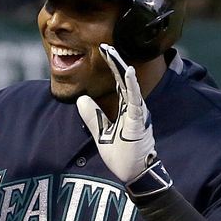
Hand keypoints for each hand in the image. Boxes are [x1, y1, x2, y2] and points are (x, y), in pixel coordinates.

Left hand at [75, 44, 155, 183]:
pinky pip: (135, 102)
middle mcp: (133, 109)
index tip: (104, 50)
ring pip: (130, 88)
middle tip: (106, 46)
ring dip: (122, 70)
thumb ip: (93, 116)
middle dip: (115, 63)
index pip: (118, 83)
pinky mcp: (138, 123)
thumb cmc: (122, 155)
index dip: (112, 67)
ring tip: (113, 54)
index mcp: (126, 109)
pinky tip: (128, 73)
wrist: (133, 174)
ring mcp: (137, 115)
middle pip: (124, 81)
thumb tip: (81, 99)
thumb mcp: (102, 133)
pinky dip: (132, 87)